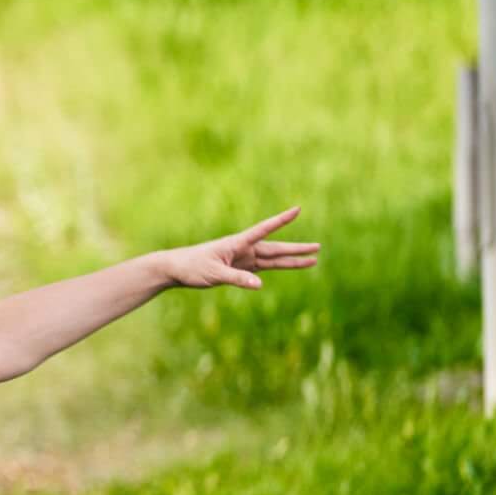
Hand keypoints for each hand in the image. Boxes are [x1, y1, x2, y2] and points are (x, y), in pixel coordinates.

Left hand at [159, 206, 319, 290]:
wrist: (176, 268)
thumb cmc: (192, 267)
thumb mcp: (214, 274)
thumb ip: (237, 279)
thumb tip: (260, 285)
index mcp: (237, 243)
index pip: (263, 230)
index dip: (280, 220)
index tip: (297, 209)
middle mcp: (243, 248)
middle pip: (275, 247)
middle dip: (297, 248)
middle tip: (318, 246)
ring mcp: (243, 257)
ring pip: (273, 258)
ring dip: (292, 258)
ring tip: (314, 258)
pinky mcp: (241, 267)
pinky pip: (265, 267)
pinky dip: (280, 266)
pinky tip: (293, 265)